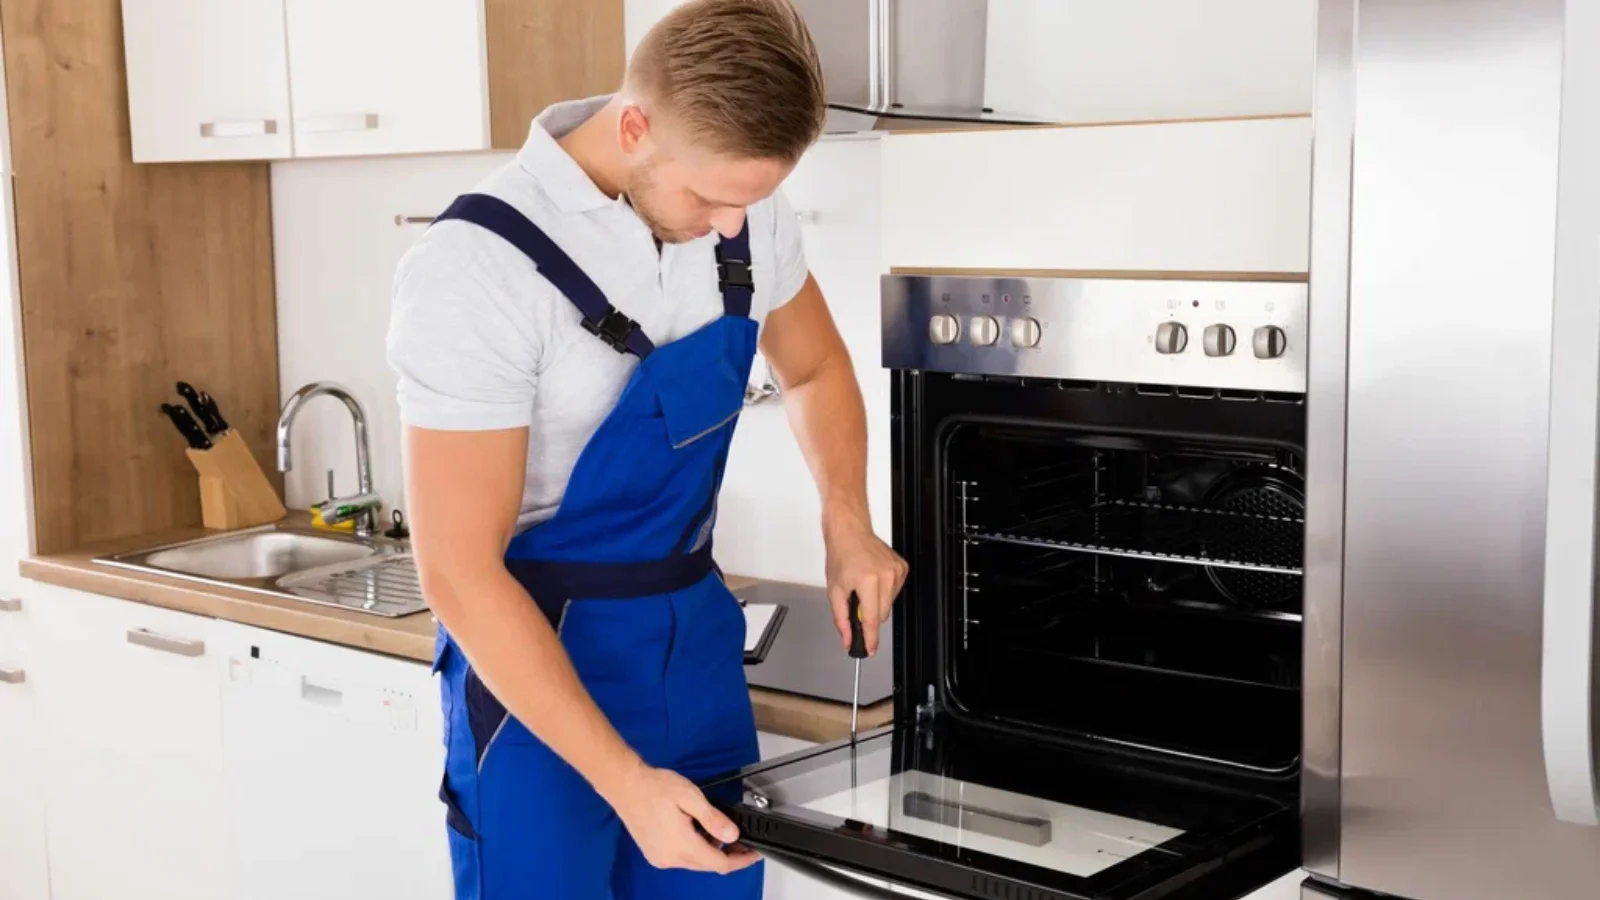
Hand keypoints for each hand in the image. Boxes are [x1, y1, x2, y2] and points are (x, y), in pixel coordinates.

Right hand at [609, 763, 760, 873]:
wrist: (625, 785)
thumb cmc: (655, 787)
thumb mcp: (690, 797)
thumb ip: (713, 819)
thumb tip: (733, 835)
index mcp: (682, 845)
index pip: (720, 864)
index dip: (741, 860)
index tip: (754, 853)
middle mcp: (671, 858)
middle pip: (709, 865)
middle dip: (728, 855)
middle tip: (741, 840)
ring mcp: (661, 859)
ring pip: (695, 862)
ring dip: (710, 851)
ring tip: (717, 830)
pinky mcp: (655, 855)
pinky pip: (682, 859)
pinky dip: (695, 849)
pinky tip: (697, 832)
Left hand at [823, 508, 907, 655]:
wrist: (850, 531)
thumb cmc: (841, 554)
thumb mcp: (835, 590)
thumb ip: (841, 618)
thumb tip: (848, 638)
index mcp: (868, 581)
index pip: (873, 619)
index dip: (870, 638)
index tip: (870, 650)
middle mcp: (886, 576)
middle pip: (882, 614)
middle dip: (869, 615)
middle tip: (856, 601)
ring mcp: (896, 571)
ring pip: (889, 604)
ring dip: (876, 602)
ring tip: (863, 584)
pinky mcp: (902, 567)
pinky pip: (895, 591)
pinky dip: (884, 590)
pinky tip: (873, 578)